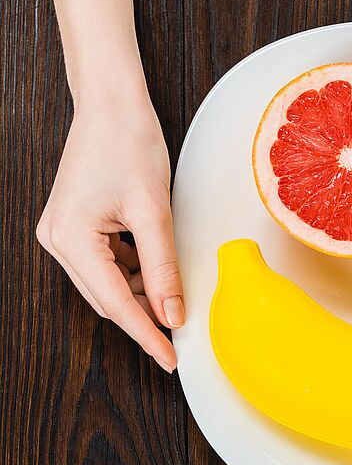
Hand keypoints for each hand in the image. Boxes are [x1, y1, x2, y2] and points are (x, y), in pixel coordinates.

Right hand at [37, 94, 183, 371]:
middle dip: (145, 317)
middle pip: (108, 299)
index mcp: (71, 239)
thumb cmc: (129, 144)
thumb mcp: (153, 212)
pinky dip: (134, 275)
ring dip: (141, 295)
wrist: (112, 105)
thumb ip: (163, 268)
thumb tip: (173, 313)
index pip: (117, 304)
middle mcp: (58, 240)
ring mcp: (63, 234)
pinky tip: (156, 271)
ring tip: (174, 297)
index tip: (170, 358)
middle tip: (180, 335)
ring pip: (109, 285)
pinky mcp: (76, 227)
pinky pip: (107, 265)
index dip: (147, 335)